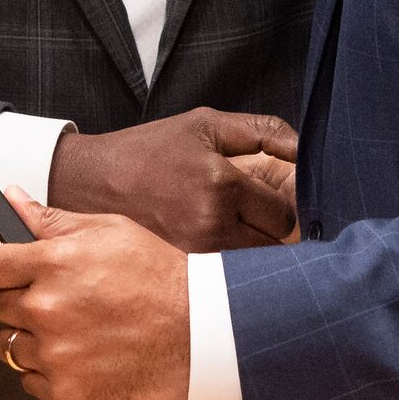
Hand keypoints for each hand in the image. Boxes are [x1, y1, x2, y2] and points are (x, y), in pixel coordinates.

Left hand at [0, 189, 191, 399]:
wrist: (201, 335)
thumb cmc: (162, 281)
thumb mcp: (111, 231)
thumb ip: (52, 219)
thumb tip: (12, 200)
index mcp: (54, 263)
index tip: (9, 274)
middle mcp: (47, 308)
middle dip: (21, 302)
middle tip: (60, 303)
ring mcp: (55, 353)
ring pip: (10, 347)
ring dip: (33, 339)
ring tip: (73, 332)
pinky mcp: (66, 390)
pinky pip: (30, 381)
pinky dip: (48, 372)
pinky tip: (80, 357)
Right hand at [47, 108, 298, 251]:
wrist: (93, 181)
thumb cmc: (150, 149)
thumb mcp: (205, 124)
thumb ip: (262, 130)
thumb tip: (305, 146)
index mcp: (221, 185)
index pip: (284, 213)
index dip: (285, 202)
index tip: (273, 194)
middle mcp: (212, 225)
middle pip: (275, 243)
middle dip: (272, 227)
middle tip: (256, 210)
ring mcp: (196, 254)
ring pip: (253, 264)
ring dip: (254, 247)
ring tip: (236, 224)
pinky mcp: (182, 271)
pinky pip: (226, 275)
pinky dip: (230, 262)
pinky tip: (217, 241)